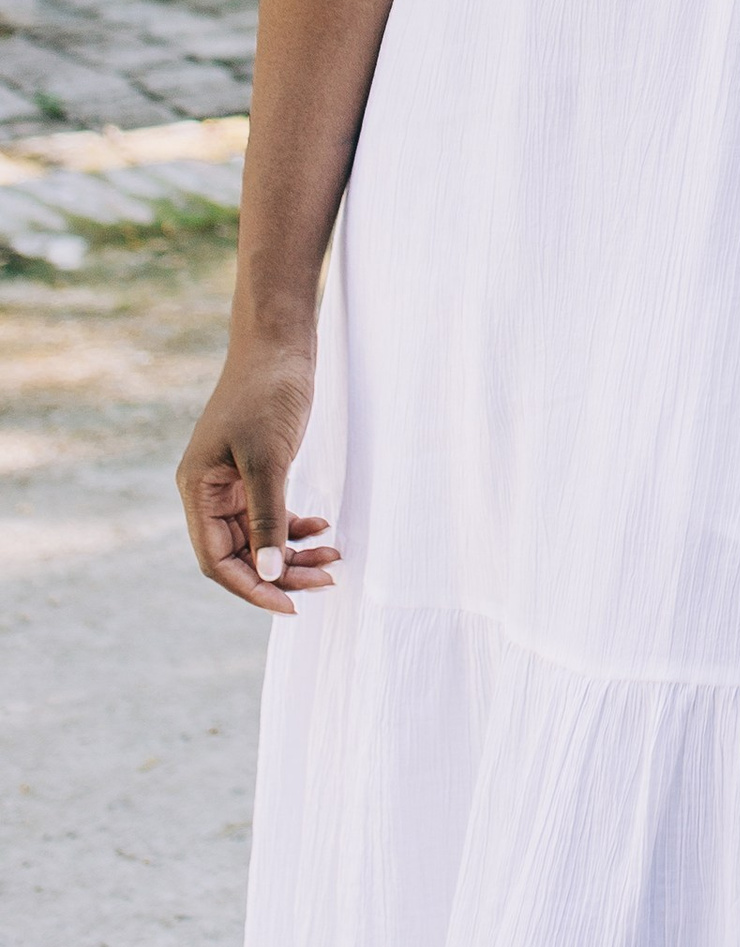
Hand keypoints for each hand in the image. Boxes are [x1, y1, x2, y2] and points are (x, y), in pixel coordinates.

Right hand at [177, 341, 337, 616]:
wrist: (280, 340)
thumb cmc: (268, 393)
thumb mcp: (268, 459)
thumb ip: (268, 518)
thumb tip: (270, 574)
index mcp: (197, 491)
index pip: (217, 560)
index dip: (252, 587)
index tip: (291, 605)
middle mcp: (209, 491)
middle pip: (240, 553)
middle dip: (281, 572)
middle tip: (327, 580)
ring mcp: (232, 480)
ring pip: (259, 536)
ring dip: (293, 552)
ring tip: (334, 558)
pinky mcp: (256, 468)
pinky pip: (271, 513)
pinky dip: (295, 525)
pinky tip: (323, 527)